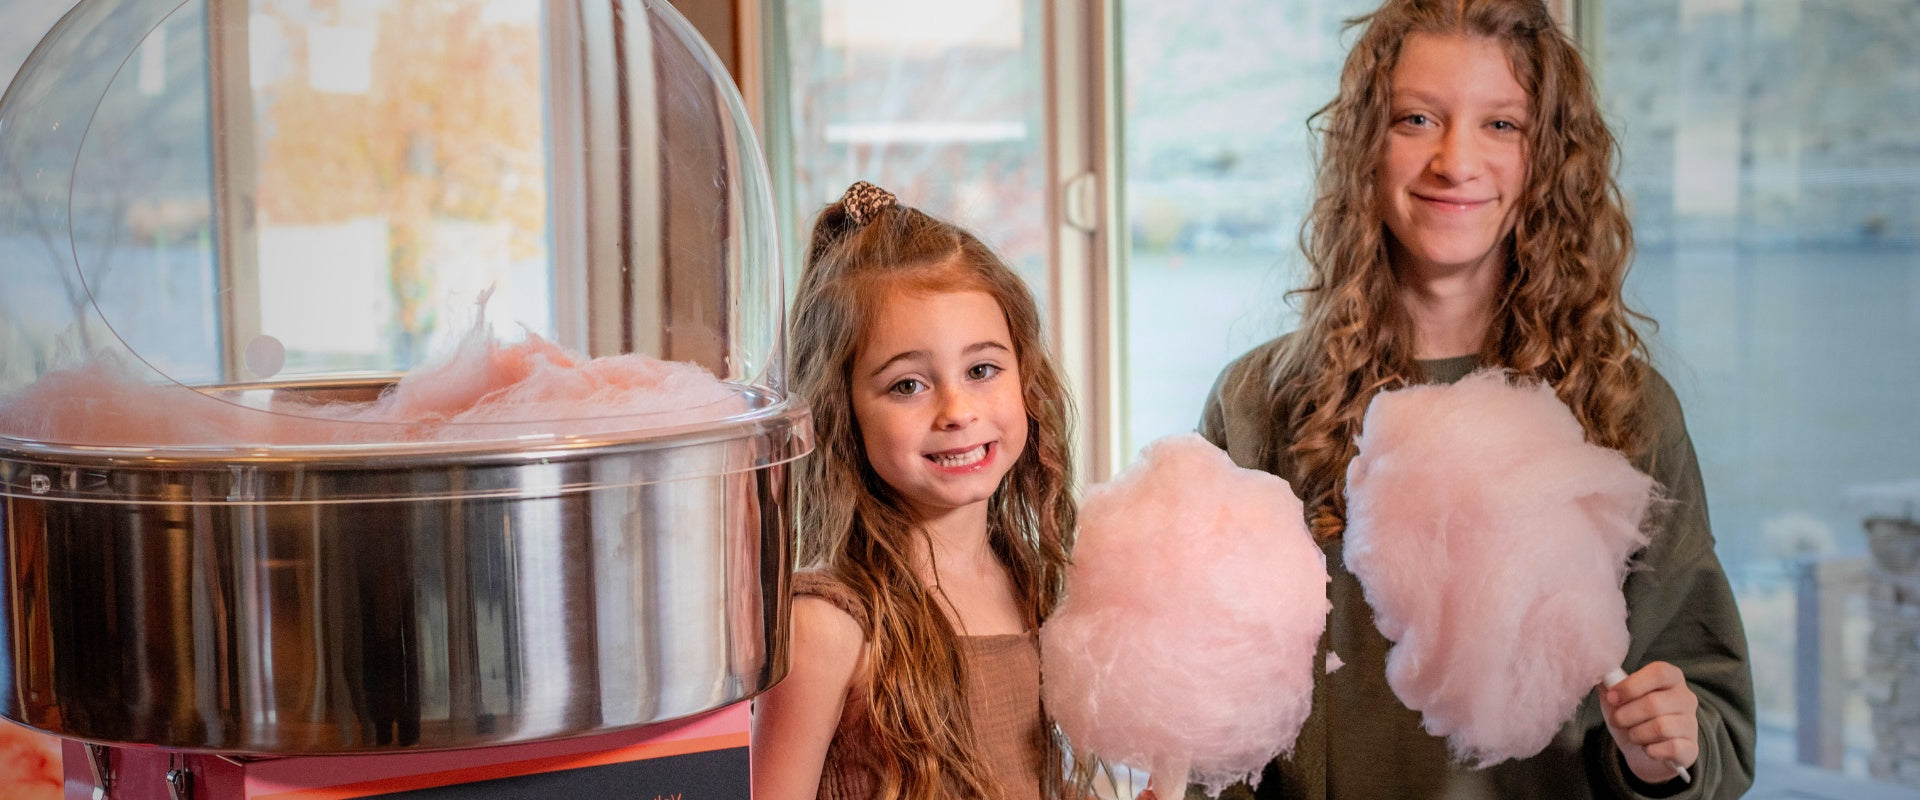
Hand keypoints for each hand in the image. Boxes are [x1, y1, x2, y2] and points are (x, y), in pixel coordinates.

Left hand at [1599, 661, 1698, 783]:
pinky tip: (1648, 748)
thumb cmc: (1631, 717)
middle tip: (1616, 720)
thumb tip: (1598, 669)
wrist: (1642, 751)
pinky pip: (1670, 748)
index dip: (1632, 685)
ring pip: (1661, 727)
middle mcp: (1686, 698)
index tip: (1612, 697)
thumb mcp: (1618, 698)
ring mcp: (1691, 724)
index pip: (1659, 672)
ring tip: (1633, 734)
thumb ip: (1610, 683)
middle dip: (1626, 715)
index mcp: (1671, 678)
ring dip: (1637, 734)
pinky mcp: (1691, 748)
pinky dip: (1651, 750)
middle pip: (1654, 703)